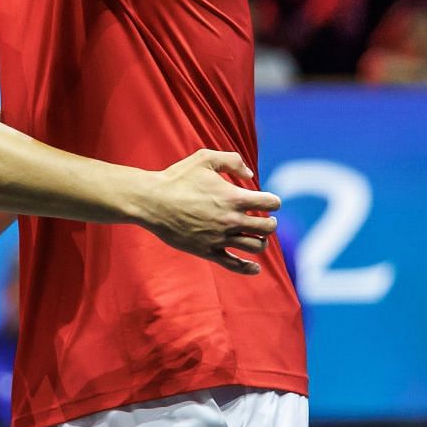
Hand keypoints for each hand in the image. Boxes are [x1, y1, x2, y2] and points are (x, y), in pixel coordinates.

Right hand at [134, 150, 280, 275]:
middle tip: (266, 219)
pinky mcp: (208, 251)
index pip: (270, 203)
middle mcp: (231, 220)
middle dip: (271, 222)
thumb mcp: (205, 158)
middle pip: (267, 227)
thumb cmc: (177, 178)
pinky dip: (248, 268)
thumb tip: (250, 176)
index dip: (273, 201)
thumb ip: (232, 161)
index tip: (269, 201)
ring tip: (258, 236)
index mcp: (234, 197)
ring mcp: (220, 238)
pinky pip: (234, 265)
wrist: (152, 201)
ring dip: (261, 240)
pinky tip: (255, 268)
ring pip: (255, 246)